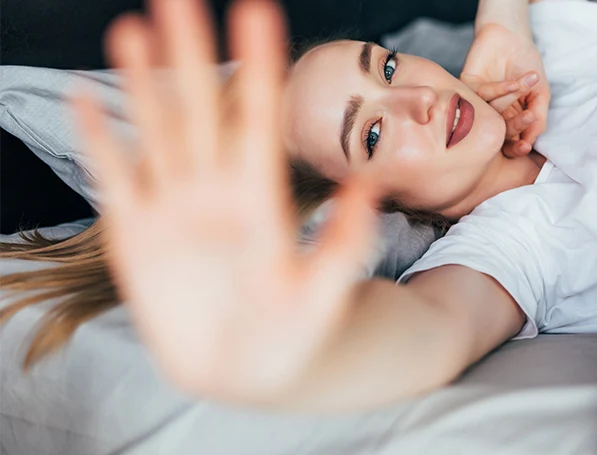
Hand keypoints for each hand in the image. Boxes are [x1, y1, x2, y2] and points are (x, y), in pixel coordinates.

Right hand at [72, 0, 378, 403]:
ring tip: (133, 28)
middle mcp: (215, 190)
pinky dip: (97, 139)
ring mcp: (173, 208)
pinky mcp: (136, 234)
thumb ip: (343, 243)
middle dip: (189, 53)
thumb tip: (372, 186)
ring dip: (142, 82)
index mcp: (259, 197)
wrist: (244, 368)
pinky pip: (114, 178)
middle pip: (199, 109)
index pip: (256, 118)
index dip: (257, 65)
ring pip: (155, 131)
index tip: (257, 10)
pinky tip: (85, 98)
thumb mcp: (321, 293)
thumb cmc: (290, 332)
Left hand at [461, 23, 550, 157]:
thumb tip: (531, 143)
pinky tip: (514, 81)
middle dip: (516, 126)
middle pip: (498, 133)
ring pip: (492, 113)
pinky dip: (501, 89)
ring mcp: (480, 103)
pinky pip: (483, 96)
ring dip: (512, 99)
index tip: (525, 147)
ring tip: (526, 83)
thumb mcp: (540, 93)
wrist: (512, 37)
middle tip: (528, 115)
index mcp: (509, 120)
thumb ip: (538, 119)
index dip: (516, 148)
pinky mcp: (468, 88)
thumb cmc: (527, 64)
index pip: (510, 143)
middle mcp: (492, 115)